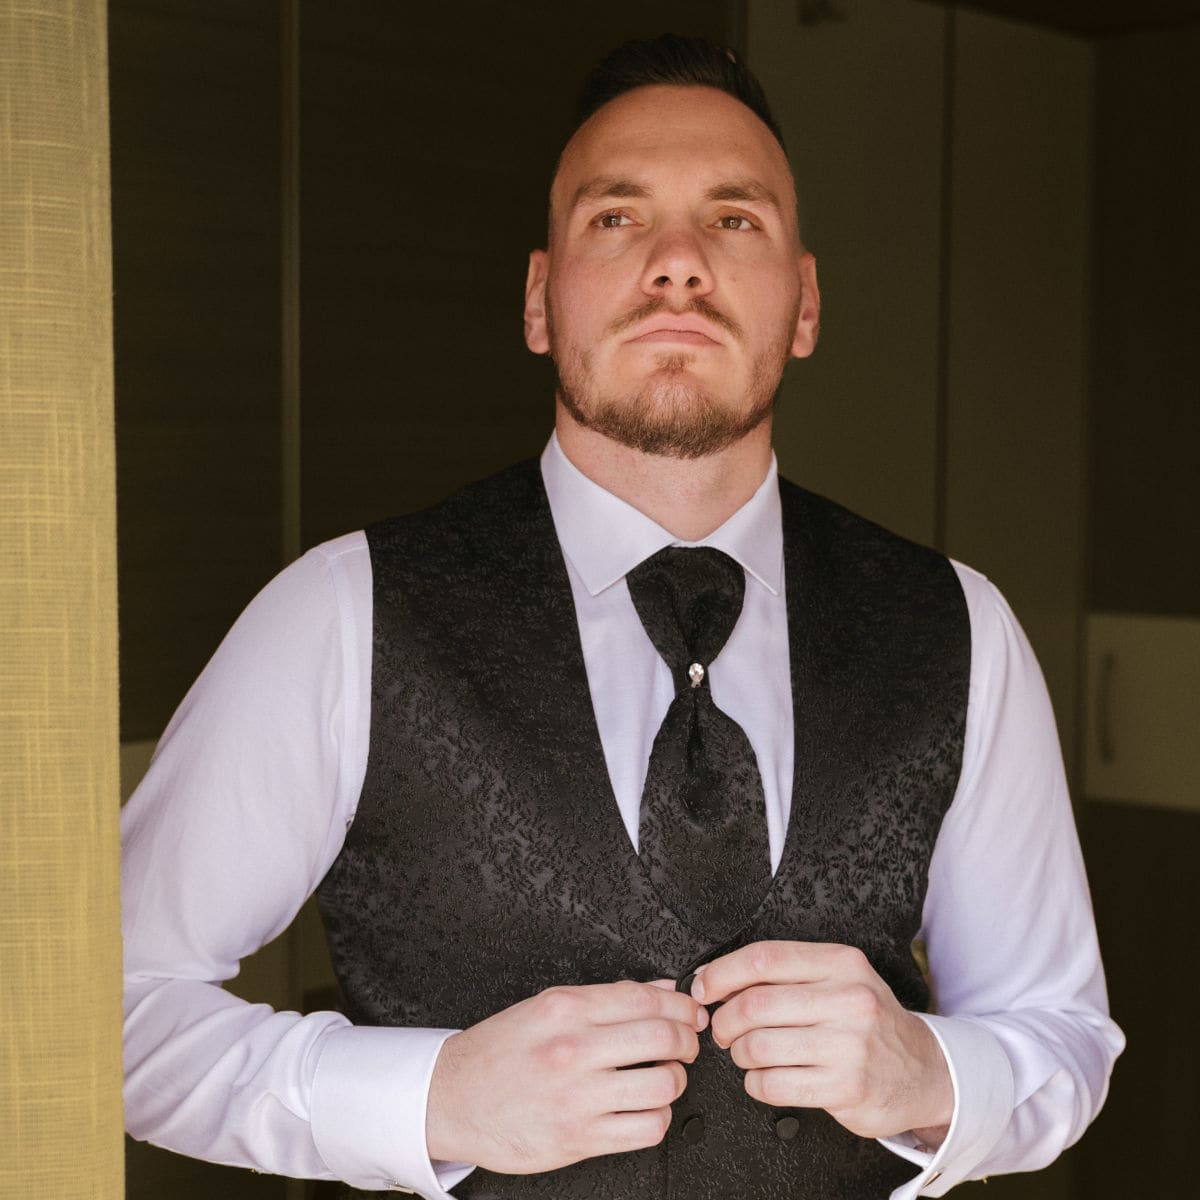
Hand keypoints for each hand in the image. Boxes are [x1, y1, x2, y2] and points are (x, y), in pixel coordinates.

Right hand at [425, 980, 708, 1173]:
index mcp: (566, 1009)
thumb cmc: (498, 1051)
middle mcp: (574, 1049)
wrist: (452, 1098)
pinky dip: (659, 1117)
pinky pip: (646, 1129)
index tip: (691, 1011)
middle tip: (687, 1043)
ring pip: (662, 1085)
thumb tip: (660, 988)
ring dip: (676, 1080)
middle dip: (687, 1040)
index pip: (646, 998)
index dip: (681, 1004)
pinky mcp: (578, 1138)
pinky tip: (647, 1108)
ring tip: (666, 1077)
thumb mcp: (545, 1007)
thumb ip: (605, 998)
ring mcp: (578, 1097)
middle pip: (662, 1038)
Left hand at [694, 941, 952, 1144]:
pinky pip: (773, 1085)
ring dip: (738, 1054)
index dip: (721, 973)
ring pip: (758, 1047)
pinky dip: (755, 1083)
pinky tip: (764, 1078)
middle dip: (723, 1020)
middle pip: (754, 1005)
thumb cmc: (867, 1021)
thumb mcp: (839, 979)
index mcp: (841, 963)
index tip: (702, 987)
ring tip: (746, 1053)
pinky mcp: (847, 1088)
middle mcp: (848, 999)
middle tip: (721, 1029)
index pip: (763, 958)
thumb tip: (712, 977)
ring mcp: (850, 1045)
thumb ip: (785, 974)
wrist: (926, 1071)